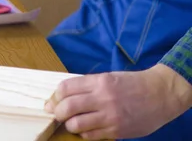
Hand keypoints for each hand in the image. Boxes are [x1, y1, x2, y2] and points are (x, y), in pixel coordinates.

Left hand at [44, 64, 191, 139]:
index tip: (52, 100)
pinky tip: (86, 129)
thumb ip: (89, 85)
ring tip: (71, 122)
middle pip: (67, 106)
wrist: (159, 94)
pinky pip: (91, 135)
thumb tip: (67, 95)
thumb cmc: (133, 84)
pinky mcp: (116, 130)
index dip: (55, 95)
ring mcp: (110, 116)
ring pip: (76, 124)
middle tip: (55, 113)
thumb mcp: (109, 77)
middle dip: (57, 111)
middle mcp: (102, 98)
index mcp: (99, 81)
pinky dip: (83, 133)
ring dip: (69, 124)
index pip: (67, 88)